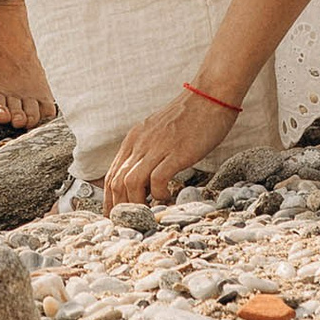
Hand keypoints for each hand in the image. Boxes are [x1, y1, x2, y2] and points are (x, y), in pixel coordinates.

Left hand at [103, 87, 239, 207]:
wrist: (210, 96)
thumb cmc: (190, 116)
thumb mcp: (159, 132)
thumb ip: (149, 150)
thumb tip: (146, 177)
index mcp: (134, 139)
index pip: (112, 174)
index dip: (110, 199)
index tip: (114, 216)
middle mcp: (140, 143)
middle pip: (117, 182)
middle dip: (119, 207)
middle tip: (128, 223)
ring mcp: (157, 147)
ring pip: (131, 182)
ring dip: (137, 204)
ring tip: (148, 214)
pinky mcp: (176, 152)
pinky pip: (157, 179)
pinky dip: (159, 194)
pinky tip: (168, 197)